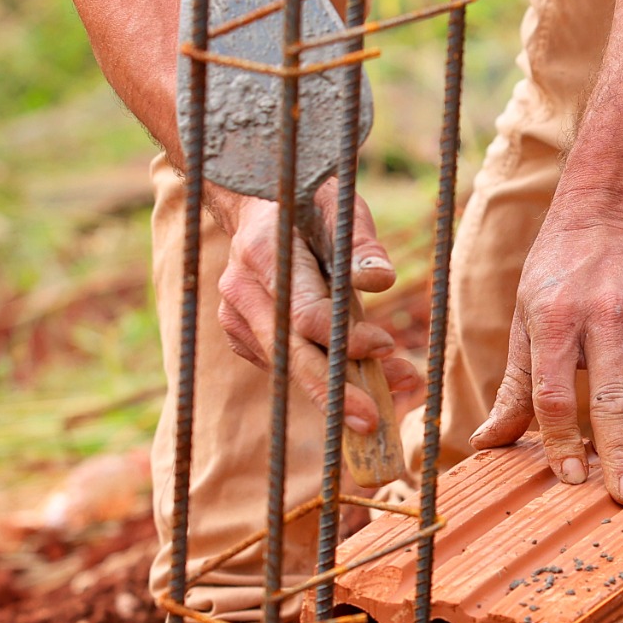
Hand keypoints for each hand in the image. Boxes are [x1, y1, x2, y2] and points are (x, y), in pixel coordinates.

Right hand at [213, 183, 421, 430]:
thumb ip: (361, 244)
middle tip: (373, 420)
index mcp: (264, 253)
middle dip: (333, 391)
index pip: (303, 313)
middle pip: (288, 353)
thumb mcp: (342, 207)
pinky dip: (321, 380)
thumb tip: (381, 281)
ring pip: (286, 367)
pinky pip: (283, 365)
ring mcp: (235, 316)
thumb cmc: (311, 203)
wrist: (260, 202)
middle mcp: (241, 289)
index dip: (345, 338)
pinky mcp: (242, 334)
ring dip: (336, 391)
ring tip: (385, 404)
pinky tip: (362, 385)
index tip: (387, 347)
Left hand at [471, 213, 622, 503]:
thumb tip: (486, 442)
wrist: (612, 210)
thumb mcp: (525, 318)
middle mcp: (605, 318)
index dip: (561, 440)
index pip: (555, 394)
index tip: (572, 478)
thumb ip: (514, 385)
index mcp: (555, 320)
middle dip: (619, 452)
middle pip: (612, 397)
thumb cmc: (558, 272)